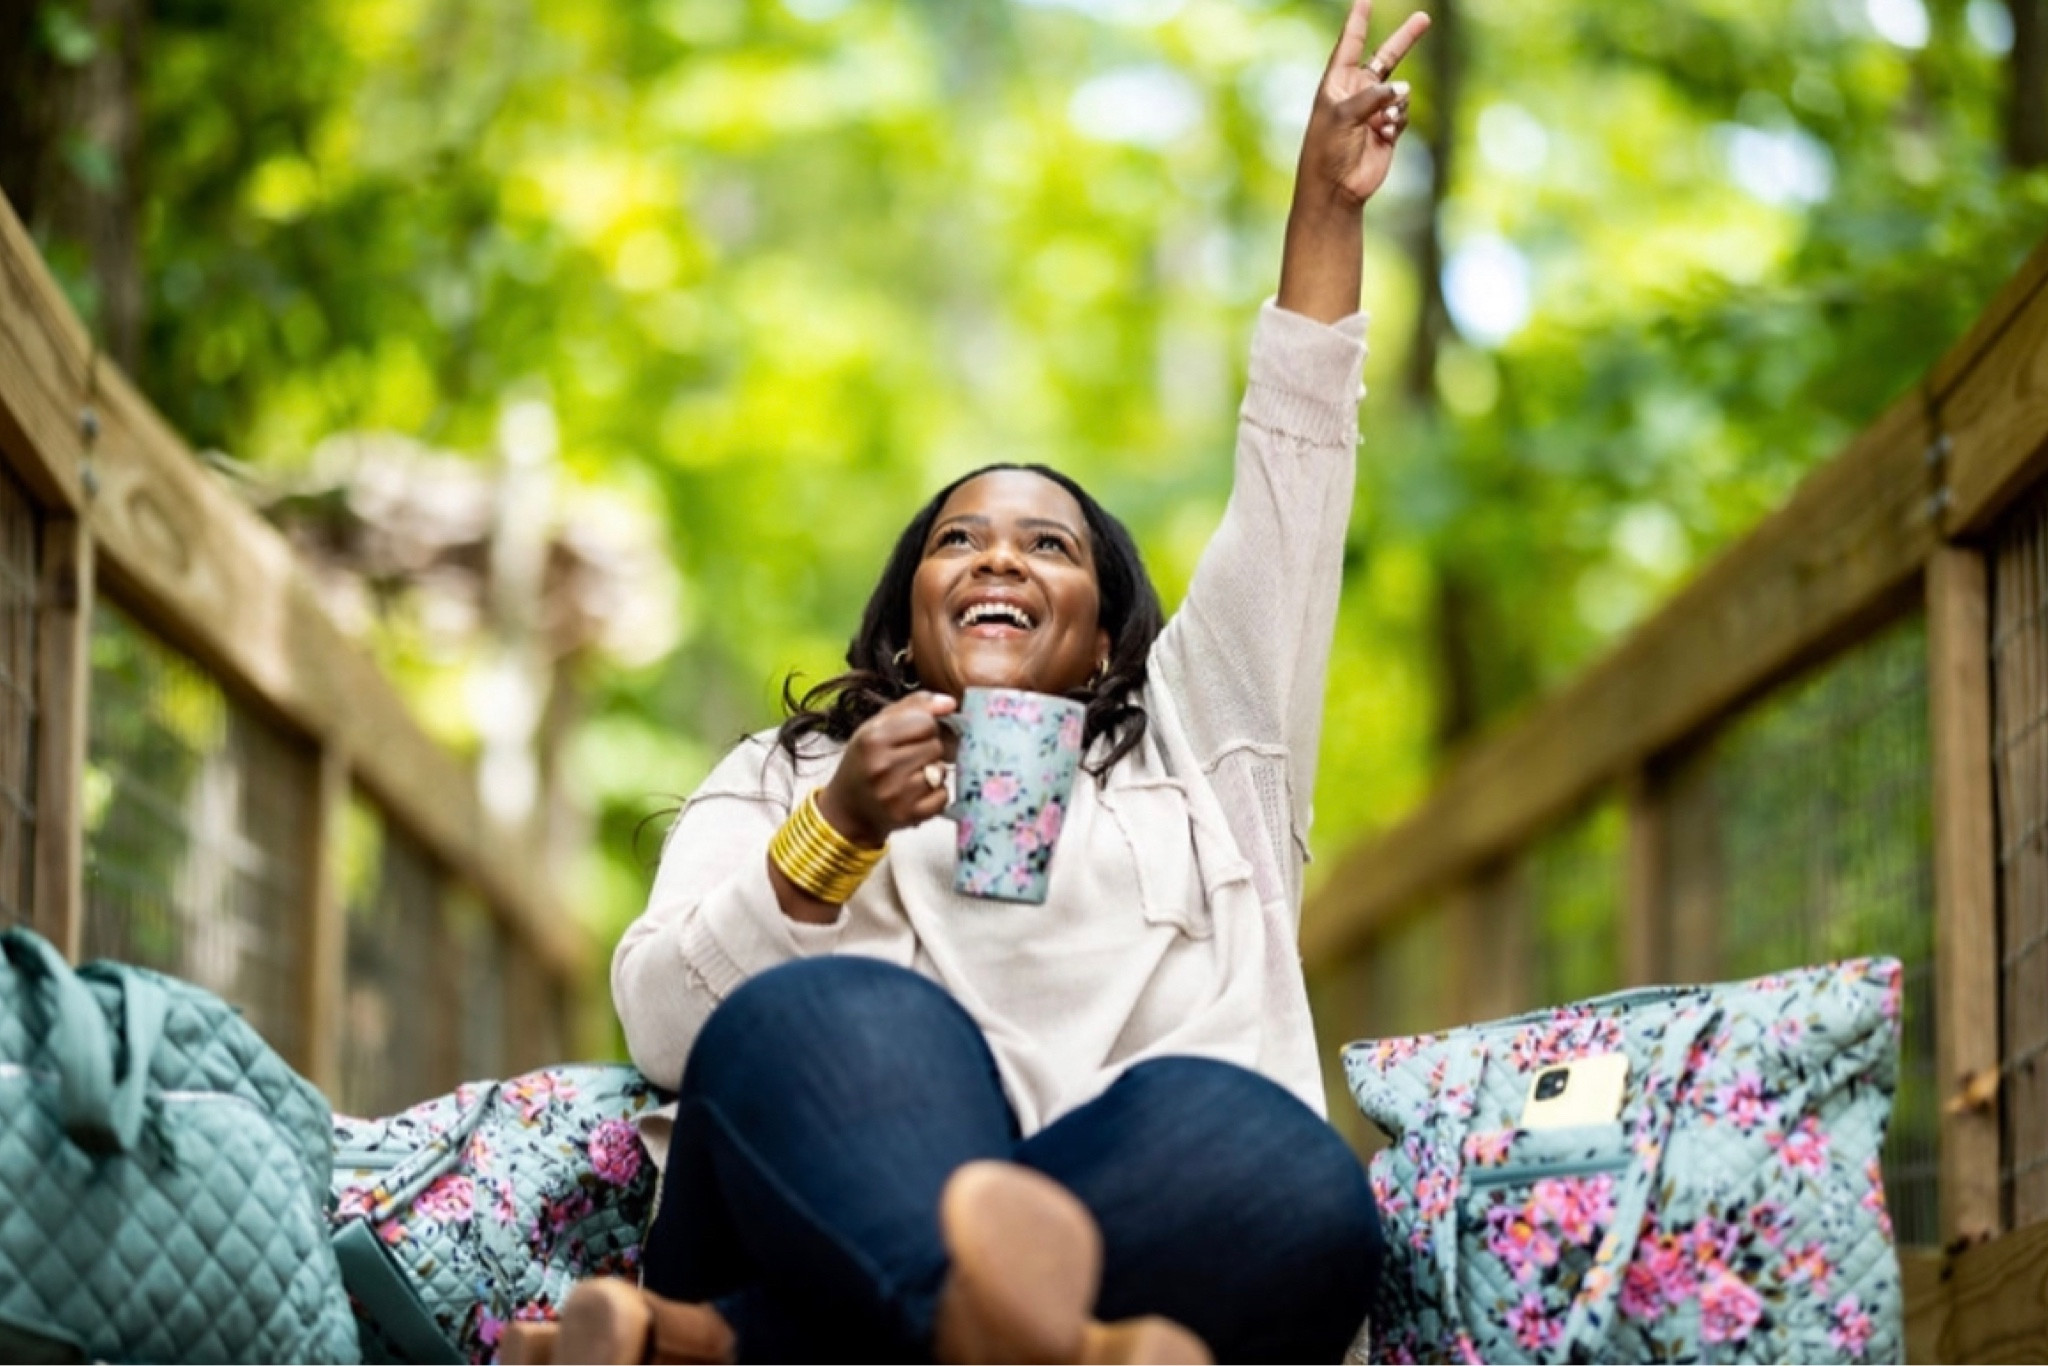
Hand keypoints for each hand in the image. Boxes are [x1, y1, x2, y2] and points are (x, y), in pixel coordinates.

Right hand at [816, 692, 957, 847]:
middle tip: (911, 756)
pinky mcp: (909, 815)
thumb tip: (950, 703)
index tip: (916, 734)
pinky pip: (943, 796)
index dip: (926, 726)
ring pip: (941, 771)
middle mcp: (883, 766)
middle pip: (936, 746)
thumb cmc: (864, 761)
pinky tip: (917, 792)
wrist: (848, 808)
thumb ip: (913, 706)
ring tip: (912, 774)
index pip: (925, 722)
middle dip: (929, 748)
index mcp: (873, 738)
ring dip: (933, 771)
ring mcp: (896, 794)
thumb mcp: (877, 726)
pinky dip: (936, 794)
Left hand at [1297, 1, 1430, 209]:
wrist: (1336, 188)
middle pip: (1387, 57)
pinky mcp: (1388, 128)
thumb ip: (1373, 96)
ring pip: (1401, 92)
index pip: (1349, 44)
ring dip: (1397, 104)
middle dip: (1405, 40)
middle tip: (1424, 18)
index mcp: (1337, 83)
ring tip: (1381, 123)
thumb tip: (1404, 88)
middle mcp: (1357, 92)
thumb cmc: (1327, 150)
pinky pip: (1403, 113)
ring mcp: (1375, 109)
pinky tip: (1384, 135)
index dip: (1358, 21)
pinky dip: (1398, 121)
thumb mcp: (1343, 116)